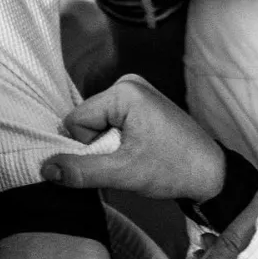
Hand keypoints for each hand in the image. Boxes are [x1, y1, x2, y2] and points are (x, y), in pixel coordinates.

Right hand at [41, 74, 225, 201]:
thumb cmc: (175, 168)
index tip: (114, 160)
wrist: (210, 174)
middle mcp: (129, 84)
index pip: (75, 120)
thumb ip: (81, 170)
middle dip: (97, 147)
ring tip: (135, 157)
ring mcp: (136, 92)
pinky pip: (111, 124)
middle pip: (85, 121)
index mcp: (124, 91)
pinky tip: (137, 152)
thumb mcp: (123, 173)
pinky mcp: (141, 104)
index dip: (86, 148)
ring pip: (96, 125)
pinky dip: (116, 143)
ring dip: (107, 147)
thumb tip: (46, 168)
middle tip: (127, 160)